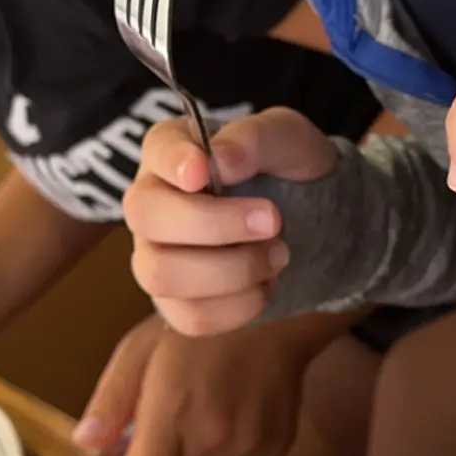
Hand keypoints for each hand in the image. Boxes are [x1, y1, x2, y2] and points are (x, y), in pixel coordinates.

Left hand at [71, 312, 316, 455]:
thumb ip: (111, 400)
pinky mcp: (275, 450)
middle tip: (158, 429)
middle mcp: (214, 439)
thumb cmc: (200, 321)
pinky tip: (230, 412)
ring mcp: (249, 448)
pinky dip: (225, 454)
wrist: (277, 307)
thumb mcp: (140, 348)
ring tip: (199, 410)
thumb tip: (85, 447)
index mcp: (173, 411)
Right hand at [124, 108, 337, 335]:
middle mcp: (150, 203)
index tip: (204, 172)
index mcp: (171, 149)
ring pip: (161, 274)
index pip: (155, 150)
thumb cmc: (286, 167)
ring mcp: (155, 256)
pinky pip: (190, 317)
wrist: (310, 218)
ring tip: (278, 255)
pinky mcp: (175, 303)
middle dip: (213, 224)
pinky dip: (238, 307)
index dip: (173, 162)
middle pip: (145, 217)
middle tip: (273, 221)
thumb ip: (255, 138)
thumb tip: (221, 160)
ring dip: (231, 270)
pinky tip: (265, 284)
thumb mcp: (287, 137)